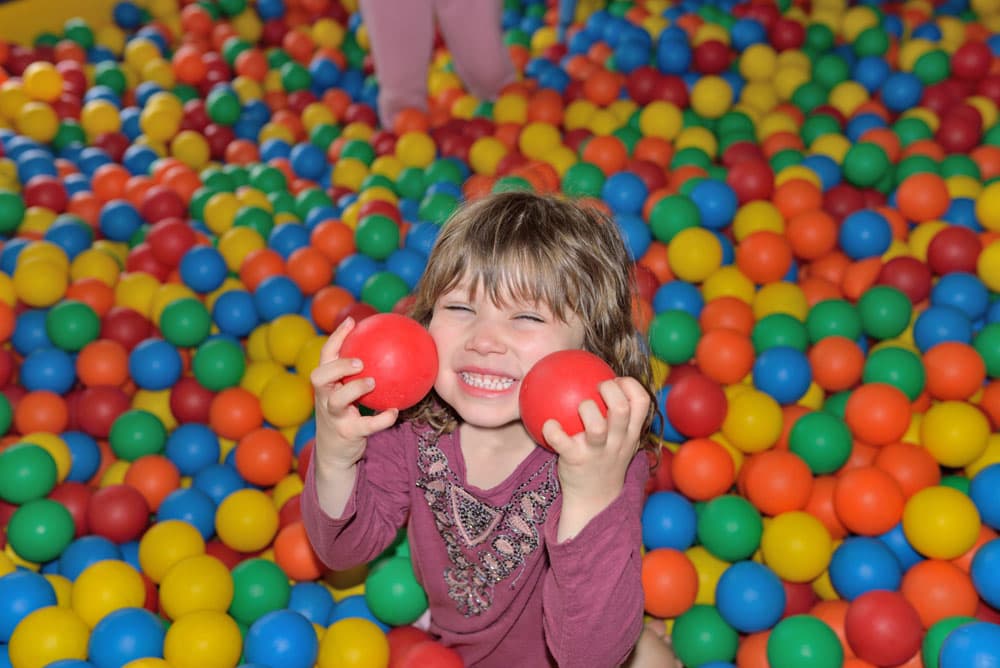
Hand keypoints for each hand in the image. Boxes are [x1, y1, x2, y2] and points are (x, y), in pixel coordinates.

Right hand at [310, 317, 398, 472]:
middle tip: (360, 361)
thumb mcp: (348, 394)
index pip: (325, 357)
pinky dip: (381, 420)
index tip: (352, 321)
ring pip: (337, 401)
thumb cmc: (346, 416)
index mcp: (326, 385)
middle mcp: (324, 398)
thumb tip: (392, 350)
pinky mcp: (347, 434)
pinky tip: (395, 412)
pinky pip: (366, 426)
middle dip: (338, 366)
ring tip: (373, 382)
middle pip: (320, 377)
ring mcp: (333, 417)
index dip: (336, 338)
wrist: (335, 455)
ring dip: (354, 389)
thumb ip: (361, 375)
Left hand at [543, 376, 648, 512]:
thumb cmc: (603, 462)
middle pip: (621, 408)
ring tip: (577, 405)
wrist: (594, 502)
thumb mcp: (619, 442)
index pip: (642, 401)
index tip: (616, 380)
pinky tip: (547, 424)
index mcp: (631, 433)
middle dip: (608, 390)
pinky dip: (553, 430)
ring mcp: (597, 452)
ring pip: (596, 426)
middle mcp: (618, 441)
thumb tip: (596, 382)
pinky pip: (562, 442)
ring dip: (585, 409)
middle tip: (595, 387)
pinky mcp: (575, 461)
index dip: (630, 384)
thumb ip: (615, 418)